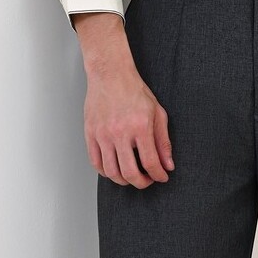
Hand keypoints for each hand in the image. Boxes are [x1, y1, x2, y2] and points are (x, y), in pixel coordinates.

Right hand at [84, 62, 175, 188]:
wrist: (111, 74)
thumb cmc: (134, 91)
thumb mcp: (157, 112)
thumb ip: (163, 141)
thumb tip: (168, 165)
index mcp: (140, 126)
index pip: (150, 162)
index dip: (158, 175)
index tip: (161, 177)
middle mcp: (120, 132)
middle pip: (130, 173)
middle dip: (142, 183)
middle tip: (147, 181)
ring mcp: (103, 134)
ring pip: (112, 172)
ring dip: (124, 181)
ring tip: (132, 176)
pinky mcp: (90, 134)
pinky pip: (96, 163)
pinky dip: (106, 172)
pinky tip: (115, 169)